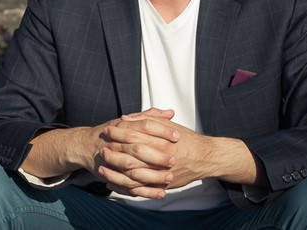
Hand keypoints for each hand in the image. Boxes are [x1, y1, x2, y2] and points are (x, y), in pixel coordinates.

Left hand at [98, 109, 212, 197]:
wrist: (204, 158)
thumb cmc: (185, 139)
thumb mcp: (167, 124)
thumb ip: (147, 119)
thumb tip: (125, 117)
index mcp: (160, 139)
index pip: (134, 134)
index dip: (118, 132)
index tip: (107, 129)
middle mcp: (160, 156)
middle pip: (131, 154)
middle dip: (114, 151)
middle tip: (101, 147)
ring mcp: (161, 172)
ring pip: (133, 173)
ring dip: (116, 169)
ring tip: (103, 165)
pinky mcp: (161, 185)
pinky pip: (140, 188)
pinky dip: (125, 186)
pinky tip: (113, 182)